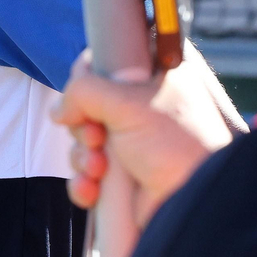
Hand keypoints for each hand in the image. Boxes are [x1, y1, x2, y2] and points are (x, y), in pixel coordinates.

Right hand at [50, 49, 238, 226]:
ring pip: (83, 139)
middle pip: (86, 102)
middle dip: (83, 125)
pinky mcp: (125, 175)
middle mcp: (144, 104)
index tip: (87, 91)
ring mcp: (133, 141)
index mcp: (156, 73)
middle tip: (97, 136)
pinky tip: (94, 189)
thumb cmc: (178, 144)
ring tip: (100, 169)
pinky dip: (84, 182)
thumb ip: (84, 92)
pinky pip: (86, 173)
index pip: (107, 56)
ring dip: (82, 156)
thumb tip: (58, 109)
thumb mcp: (129, 103)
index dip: (88, 74)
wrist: (198, 200)